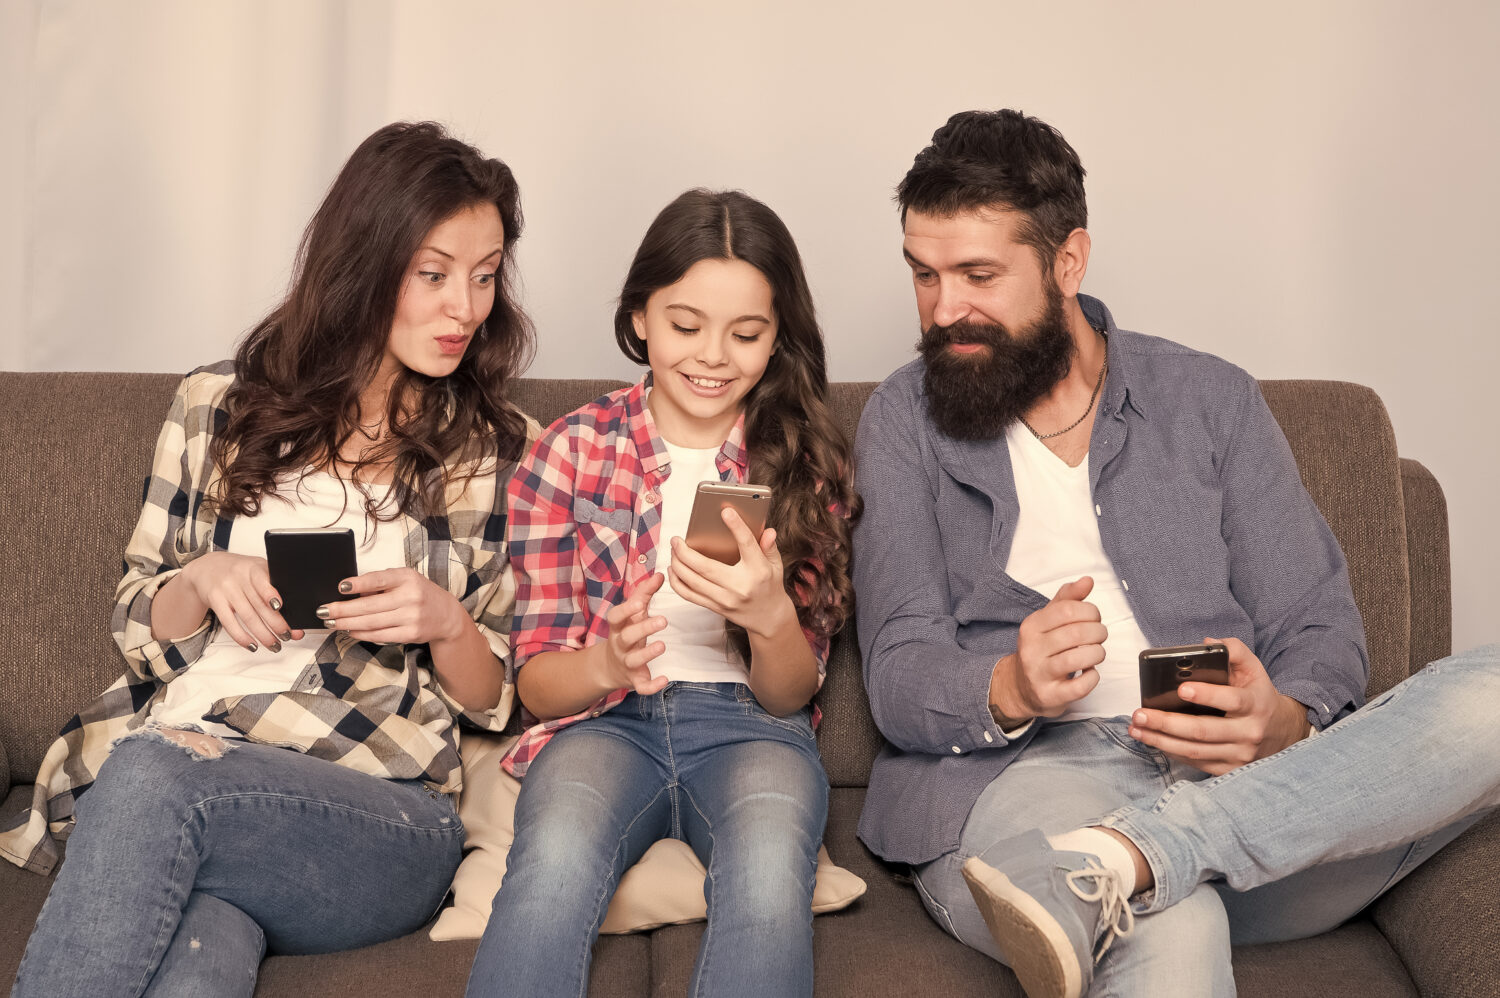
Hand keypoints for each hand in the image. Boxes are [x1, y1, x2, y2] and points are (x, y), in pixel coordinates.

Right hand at [179, 551, 301, 651]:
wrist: (208, 568)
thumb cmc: (240, 572)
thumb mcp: (256, 569)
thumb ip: (273, 585)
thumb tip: (293, 611)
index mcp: (253, 568)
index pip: (262, 581)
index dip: (270, 594)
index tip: (279, 606)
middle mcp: (239, 577)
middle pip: (259, 604)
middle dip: (276, 623)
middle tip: (287, 635)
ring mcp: (226, 590)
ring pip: (247, 616)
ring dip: (263, 635)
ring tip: (274, 645)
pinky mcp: (215, 601)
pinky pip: (229, 623)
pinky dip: (242, 637)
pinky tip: (252, 645)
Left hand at [321, 567, 467, 646]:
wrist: (446, 615)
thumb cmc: (419, 594)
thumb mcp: (404, 580)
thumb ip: (380, 583)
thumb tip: (349, 591)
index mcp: (407, 577)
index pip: (379, 579)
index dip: (359, 584)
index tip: (340, 587)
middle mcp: (411, 596)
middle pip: (369, 605)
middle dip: (342, 610)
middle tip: (323, 611)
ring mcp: (412, 617)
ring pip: (371, 622)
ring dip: (347, 623)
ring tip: (331, 622)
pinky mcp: (411, 634)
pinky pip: (380, 635)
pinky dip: (361, 633)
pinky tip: (349, 631)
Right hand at [598, 572, 669, 695]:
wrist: (610, 667)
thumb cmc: (627, 631)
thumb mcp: (633, 613)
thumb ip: (645, 593)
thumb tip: (660, 574)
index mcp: (618, 627)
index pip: (616, 617)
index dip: (625, 610)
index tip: (639, 603)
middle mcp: (620, 645)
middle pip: (627, 637)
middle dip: (643, 629)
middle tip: (663, 620)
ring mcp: (626, 663)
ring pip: (634, 660)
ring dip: (647, 654)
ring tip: (662, 645)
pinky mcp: (635, 680)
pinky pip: (641, 686)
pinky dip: (651, 686)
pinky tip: (665, 680)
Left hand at [666, 507, 796, 639]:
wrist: (769, 617)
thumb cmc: (770, 585)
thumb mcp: (775, 564)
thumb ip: (769, 546)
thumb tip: (769, 530)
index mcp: (758, 570)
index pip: (747, 544)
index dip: (737, 527)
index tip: (726, 512)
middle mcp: (740, 585)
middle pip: (705, 567)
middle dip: (685, 552)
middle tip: (676, 539)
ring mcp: (726, 599)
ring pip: (693, 581)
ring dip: (677, 565)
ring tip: (673, 552)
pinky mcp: (716, 607)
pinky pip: (690, 595)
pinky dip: (677, 582)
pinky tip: (673, 570)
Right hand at [990, 577, 1106, 720]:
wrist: (1021, 688)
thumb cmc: (1041, 650)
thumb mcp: (1048, 621)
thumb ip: (1068, 599)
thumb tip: (1087, 580)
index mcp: (1031, 625)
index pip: (1069, 609)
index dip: (1090, 612)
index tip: (1093, 619)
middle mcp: (1032, 648)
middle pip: (1077, 633)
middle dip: (1099, 633)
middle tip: (1099, 637)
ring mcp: (1039, 674)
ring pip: (1080, 658)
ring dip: (1097, 654)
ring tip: (1095, 654)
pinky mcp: (1050, 695)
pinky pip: (1080, 686)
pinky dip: (1092, 678)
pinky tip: (1089, 672)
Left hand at [1128, 636, 1310, 774]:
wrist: (1281, 731)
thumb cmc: (1257, 694)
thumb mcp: (1253, 668)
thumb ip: (1234, 650)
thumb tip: (1207, 642)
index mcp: (1255, 704)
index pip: (1232, 700)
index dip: (1207, 695)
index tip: (1182, 689)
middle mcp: (1249, 732)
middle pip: (1204, 730)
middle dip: (1168, 723)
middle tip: (1140, 713)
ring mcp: (1240, 754)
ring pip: (1195, 750)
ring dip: (1161, 740)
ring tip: (1136, 728)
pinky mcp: (1230, 768)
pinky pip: (1196, 762)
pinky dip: (1171, 752)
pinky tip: (1152, 740)